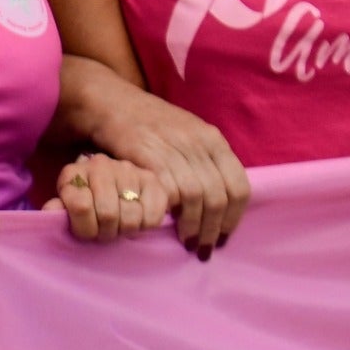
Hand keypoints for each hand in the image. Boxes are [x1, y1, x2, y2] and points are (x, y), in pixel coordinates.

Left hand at [44, 154, 167, 242]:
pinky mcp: (152, 180)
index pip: (80, 206)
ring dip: (125, 231)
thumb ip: (59, 211)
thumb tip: (51, 211)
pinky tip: (136, 220)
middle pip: (108, 214)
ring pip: (131, 217)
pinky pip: (152, 216)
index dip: (84, 229)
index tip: (86, 233)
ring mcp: (128, 170)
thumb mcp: (67, 208)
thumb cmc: (86, 205)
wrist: (113, 188)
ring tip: (119, 227)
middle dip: (106, 233)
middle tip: (105, 233)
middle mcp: (100, 165)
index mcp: (73, 173)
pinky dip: (145, 226)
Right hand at [89, 89, 249, 259]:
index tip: (223, 238)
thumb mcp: (187, 134)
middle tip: (203, 248)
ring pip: (196, 196)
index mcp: (212, 139)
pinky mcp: (147, 152)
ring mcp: (173, 146)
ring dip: (193, 226)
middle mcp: (197, 142)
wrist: (110, 100)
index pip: (238, 186)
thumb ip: (205, 161)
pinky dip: (168, 210)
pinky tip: (164, 222)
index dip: (234, 219)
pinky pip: (166, 188)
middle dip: (212, 229)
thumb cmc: (149, 123)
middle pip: (218, 196)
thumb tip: (220, 202)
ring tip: (187, 242)